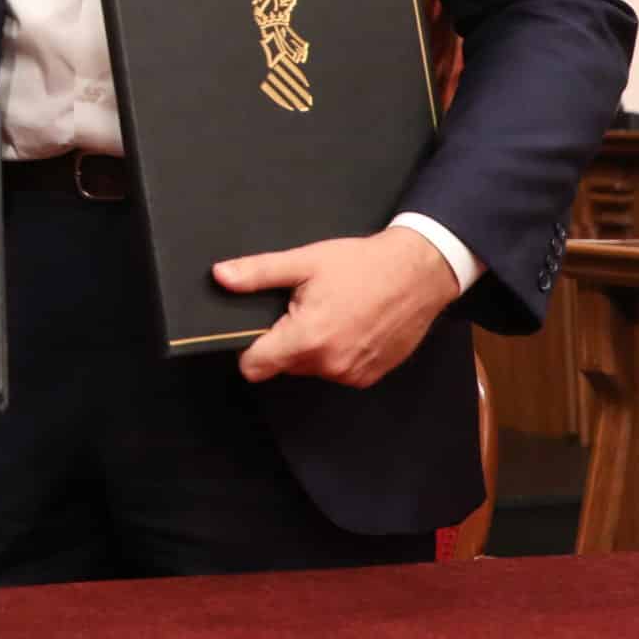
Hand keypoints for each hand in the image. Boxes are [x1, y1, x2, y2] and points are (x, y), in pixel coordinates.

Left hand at [214, 228, 460, 387]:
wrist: (418, 273)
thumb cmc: (364, 265)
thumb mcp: (306, 261)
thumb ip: (259, 273)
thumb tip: (220, 276)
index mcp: (307, 338)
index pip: (254, 367)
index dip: (249, 348)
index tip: (259, 329)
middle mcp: (329, 364)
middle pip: (282, 365)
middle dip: (285, 340)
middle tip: (305, 307)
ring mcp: (352, 374)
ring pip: (310, 369)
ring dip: (313, 347)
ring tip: (332, 312)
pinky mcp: (369, 376)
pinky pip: (337, 371)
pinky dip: (337, 353)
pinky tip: (351, 325)